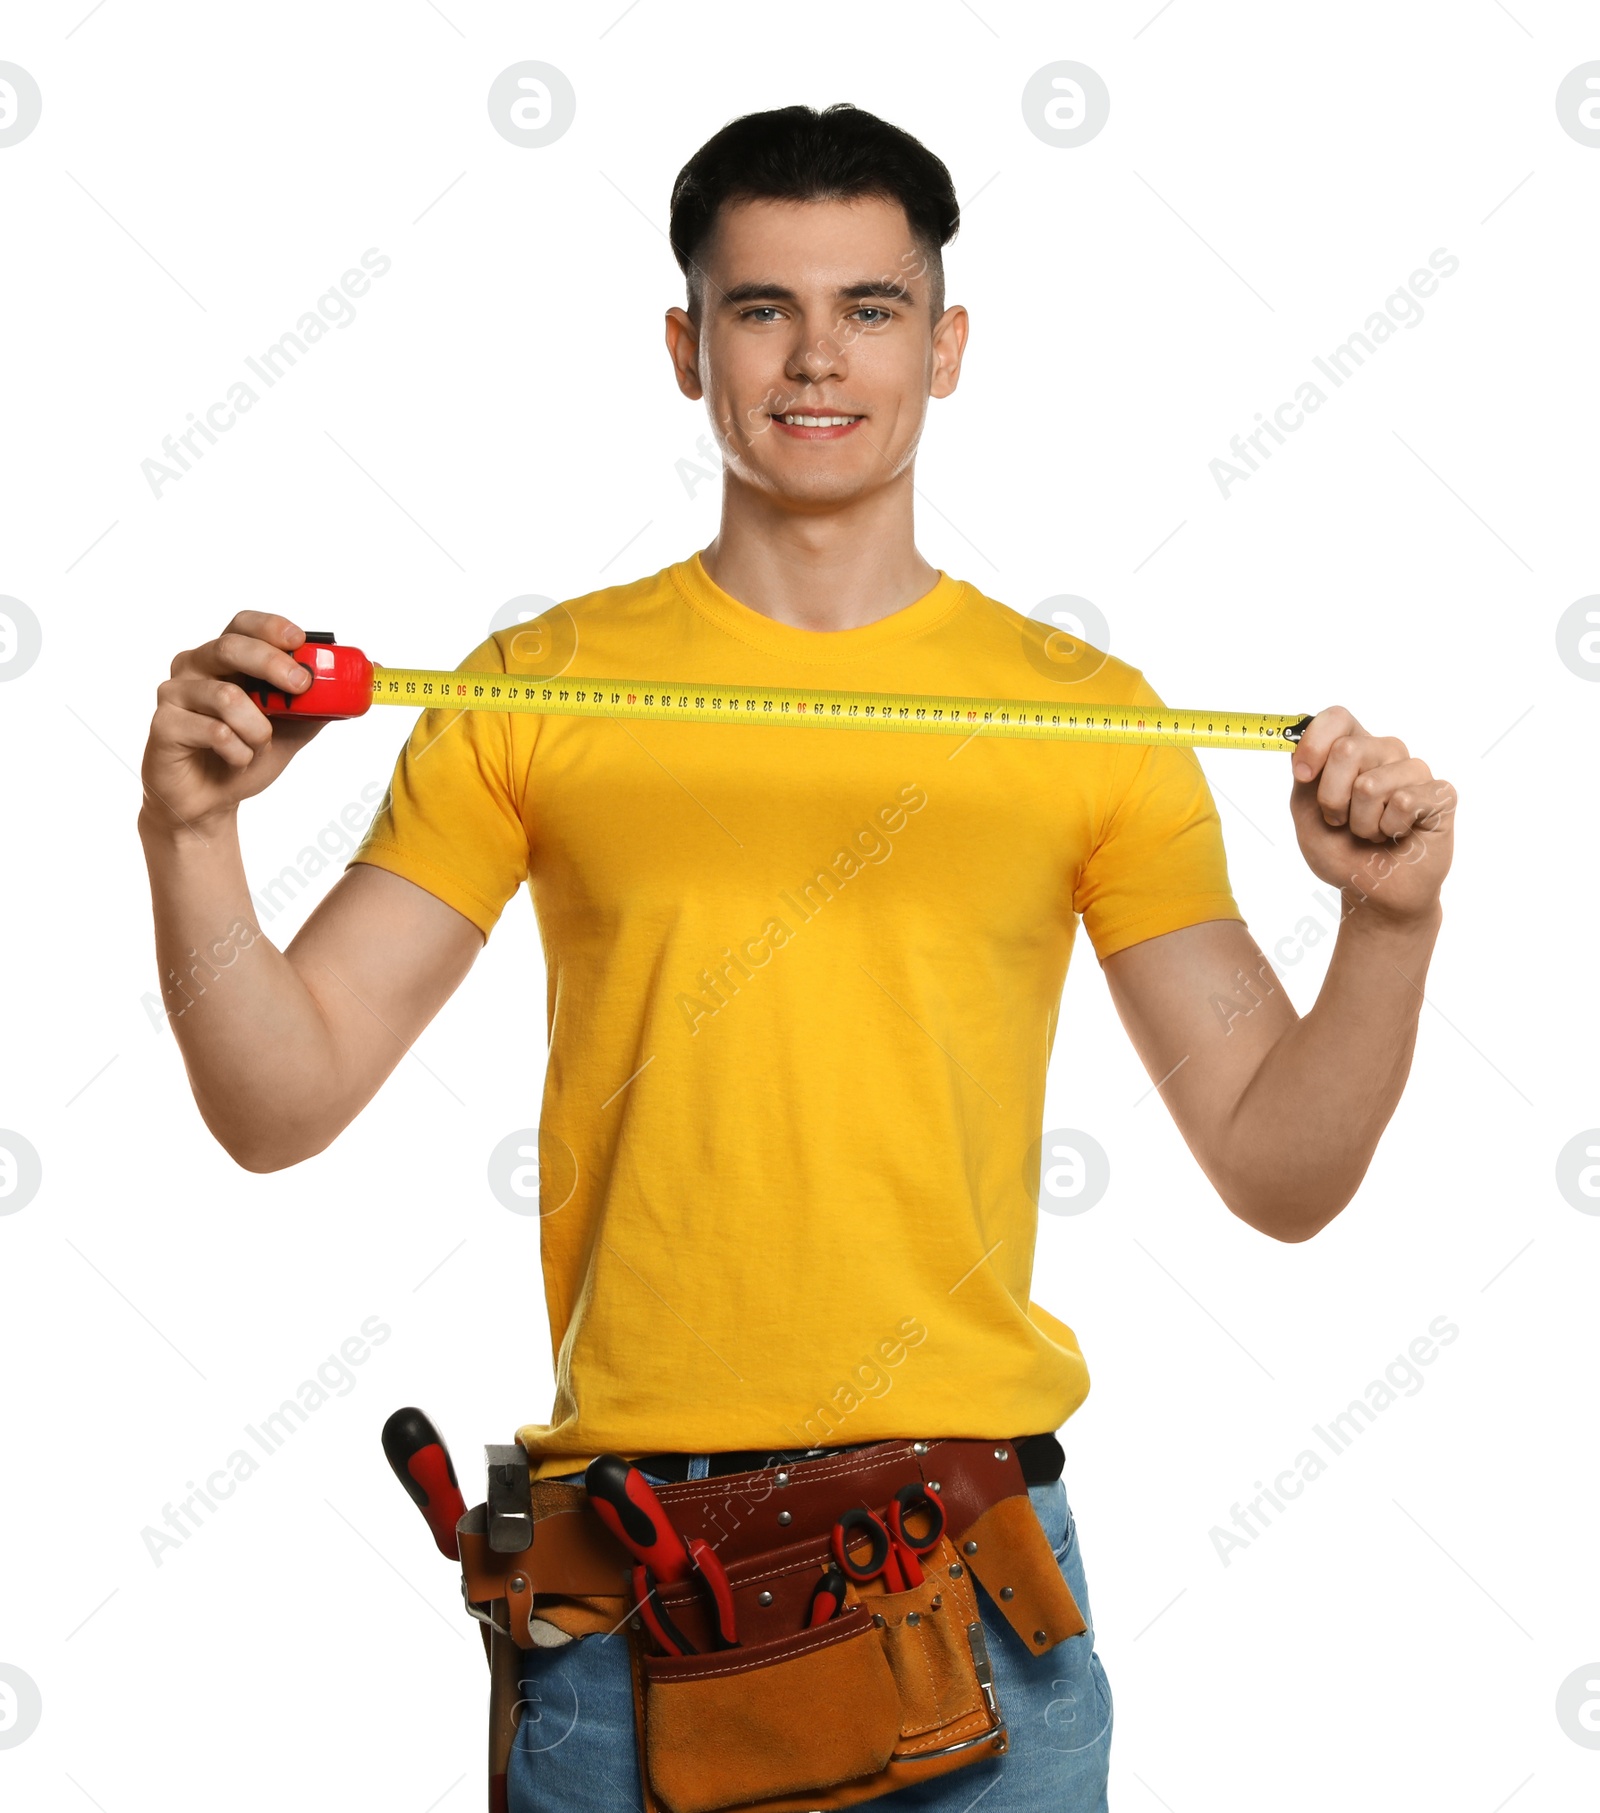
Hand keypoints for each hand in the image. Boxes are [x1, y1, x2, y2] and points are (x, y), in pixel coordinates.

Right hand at [140, 611, 323, 838]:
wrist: (211, 800)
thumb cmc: (246, 752)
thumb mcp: (294, 726)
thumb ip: (323, 701)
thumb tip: (372, 672)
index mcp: (225, 658)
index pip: (244, 624)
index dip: (271, 628)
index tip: (300, 641)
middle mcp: (194, 666)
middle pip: (231, 647)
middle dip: (272, 664)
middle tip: (301, 686)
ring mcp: (174, 693)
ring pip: (225, 696)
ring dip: (258, 729)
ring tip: (260, 746)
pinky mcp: (163, 725)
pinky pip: (213, 732)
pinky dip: (239, 752)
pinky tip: (237, 760)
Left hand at [1288, 706, 1455, 925]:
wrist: (1372, 891)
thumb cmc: (1340, 850)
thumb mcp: (1305, 811)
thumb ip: (1303, 774)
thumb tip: (1299, 741)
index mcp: (1352, 748)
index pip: (1337, 717)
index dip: (1315, 743)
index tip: (1302, 776)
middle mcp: (1385, 752)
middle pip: (1348, 749)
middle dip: (1332, 798)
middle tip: (1341, 820)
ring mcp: (1415, 771)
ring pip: (1372, 784)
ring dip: (1362, 823)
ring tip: (1372, 832)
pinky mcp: (1441, 794)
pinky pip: (1405, 803)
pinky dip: (1390, 830)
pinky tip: (1397, 835)